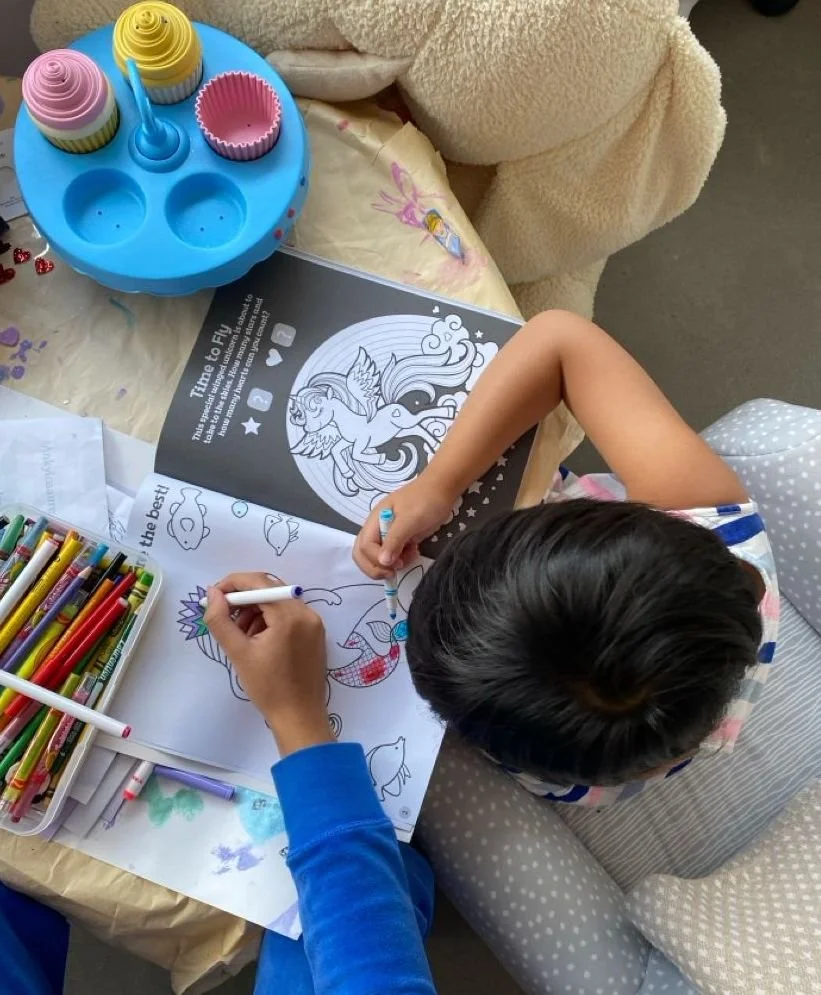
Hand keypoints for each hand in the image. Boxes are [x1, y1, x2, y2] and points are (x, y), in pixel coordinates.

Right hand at [204, 572, 332, 755]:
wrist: (299, 716)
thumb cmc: (268, 688)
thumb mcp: (238, 653)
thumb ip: (221, 619)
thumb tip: (212, 593)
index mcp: (289, 616)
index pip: (258, 582)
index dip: (233, 584)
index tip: (214, 597)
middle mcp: (306, 613)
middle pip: (270, 589)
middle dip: (244, 598)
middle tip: (225, 617)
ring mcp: (314, 622)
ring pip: (279, 601)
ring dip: (256, 610)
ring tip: (241, 635)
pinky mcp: (315, 632)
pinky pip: (289, 614)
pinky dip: (270, 619)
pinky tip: (258, 640)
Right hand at [353, 475, 455, 578]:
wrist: (442, 490)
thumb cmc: (425, 501)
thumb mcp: (409, 520)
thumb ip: (394, 540)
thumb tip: (382, 562)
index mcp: (375, 520)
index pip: (364, 546)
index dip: (374, 559)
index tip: (393, 565)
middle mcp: (378, 528)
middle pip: (364, 554)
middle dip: (375, 567)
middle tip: (393, 573)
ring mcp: (389, 534)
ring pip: (379, 557)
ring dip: (391, 565)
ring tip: (409, 558)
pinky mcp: (401, 539)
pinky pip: (394, 555)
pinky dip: (402, 559)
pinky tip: (414, 552)